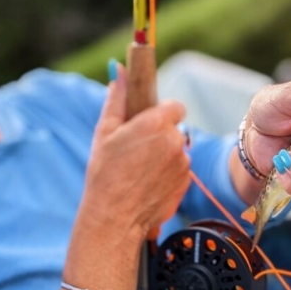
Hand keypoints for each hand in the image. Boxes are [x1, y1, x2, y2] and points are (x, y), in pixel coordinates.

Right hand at [79, 63, 190, 238]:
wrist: (114, 218)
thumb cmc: (104, 174)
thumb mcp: (104, 132)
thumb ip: (116, 98)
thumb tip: (119, 71)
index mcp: (155, 123)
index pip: (175, 106)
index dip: (162, 113)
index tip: (148, 121)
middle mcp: (174, 140)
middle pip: (175, 129)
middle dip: (160, 135)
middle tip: (136, 150)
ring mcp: (183, 163)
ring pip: (177, 150)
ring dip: (164, 155)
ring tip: (139, 170)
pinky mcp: (186, 183)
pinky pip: (180, 170)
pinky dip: (168, 174)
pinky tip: (147, 184)